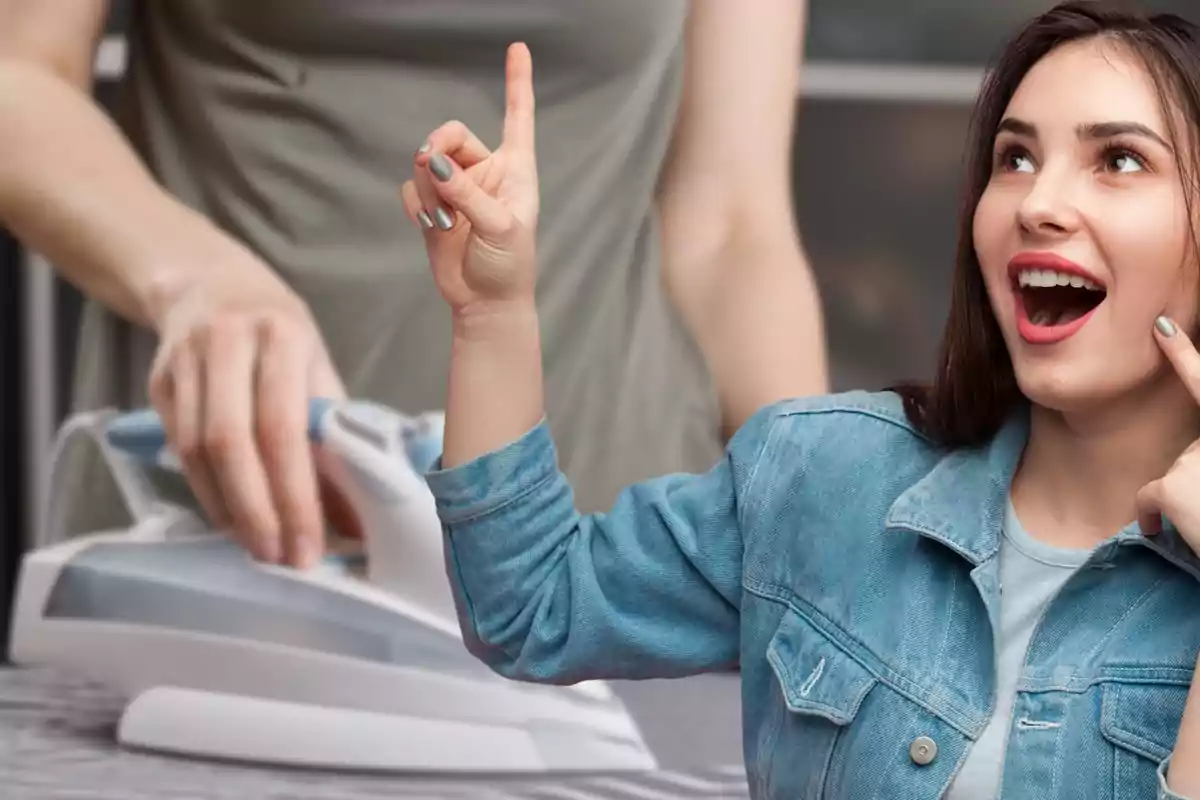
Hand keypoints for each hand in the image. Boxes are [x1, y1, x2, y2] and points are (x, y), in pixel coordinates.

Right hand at [147, 268, 347, 568]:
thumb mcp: (317, 365)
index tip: (312, 543)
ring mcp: (185, 360)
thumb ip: (335, 434)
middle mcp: (228, 342)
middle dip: (260, 510)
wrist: (208, 282)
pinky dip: (207, 491)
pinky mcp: (157, 380)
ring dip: (230, 509)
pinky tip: (231, 516)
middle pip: (234, 442)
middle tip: (283, 557)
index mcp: (283, 336)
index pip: (285, 425)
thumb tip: (357, 516)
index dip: (297, 492)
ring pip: (198, 450)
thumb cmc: (279, 333)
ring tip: (261, 546)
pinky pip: (180, 448)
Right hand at [400, 43, 538, 317]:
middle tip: (430, 165)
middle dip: (437, 149)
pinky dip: (419, 205)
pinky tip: (432, 226)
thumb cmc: (509, 266)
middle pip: (452, 135)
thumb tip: (432, 162)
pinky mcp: (434, 208)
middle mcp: (486, 172)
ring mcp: (458, 189)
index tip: (518, 48)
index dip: (517, 82)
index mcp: (515, 169)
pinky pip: (414, 188)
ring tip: (444, 221)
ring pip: (428, 164)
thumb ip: (467, 194)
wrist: (485, 304)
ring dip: (430, 189)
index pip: (518, 117)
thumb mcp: (499, 227)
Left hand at [1136, 316, 1199, 539]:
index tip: (1160, 324)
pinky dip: (1150, 516)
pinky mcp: (1171, 486)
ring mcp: (1194, 459)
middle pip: (1192, 456)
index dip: (1184, 353)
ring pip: (1173, 479)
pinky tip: (1159, 529)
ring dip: (1185, 503)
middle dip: (1197, 482)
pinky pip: (1149, 500)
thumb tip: (1186, 476)